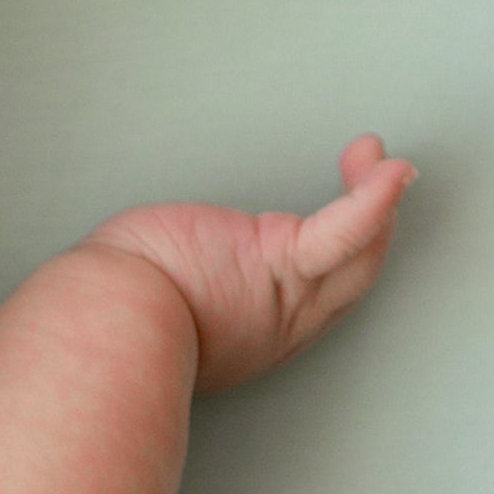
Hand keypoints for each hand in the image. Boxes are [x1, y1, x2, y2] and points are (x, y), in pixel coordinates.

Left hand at [78, 134, 415, 392]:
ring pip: (354, 251)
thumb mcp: (153, 303)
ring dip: (375, 199)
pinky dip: (371, 201)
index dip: (333, 262)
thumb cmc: (106, 313)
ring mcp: (283, 298)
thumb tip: (151, 267)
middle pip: (349, 277)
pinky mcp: (274, 264)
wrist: (101, 326)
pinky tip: (392, 170)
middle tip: (372, 177)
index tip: (329, 224)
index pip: (310, 299)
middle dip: (369, 227)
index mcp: (249, 336)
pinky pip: (339, 233)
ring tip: (377, 158)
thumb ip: (174, 286)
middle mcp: (278, 326)